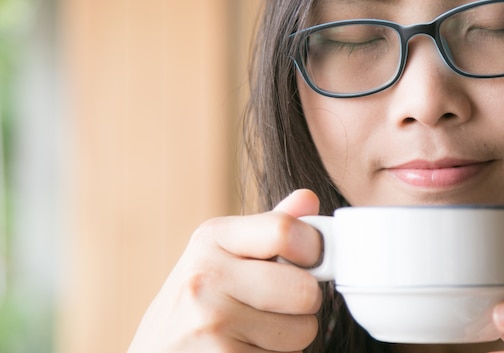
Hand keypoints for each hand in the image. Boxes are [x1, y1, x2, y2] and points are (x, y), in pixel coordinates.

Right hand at [127, 189, 323, 352]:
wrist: (155, 350)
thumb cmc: (197, 300)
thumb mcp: (222, 253)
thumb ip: (269, 229)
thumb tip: (309, 199)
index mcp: (212, 238)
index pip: (285, 231)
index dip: (314, 248)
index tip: (312, 260)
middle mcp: (207, 276)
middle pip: (305, 289)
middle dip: (304, 303)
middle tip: (278, 304)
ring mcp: (210, 322)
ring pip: (302, 332)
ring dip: (289, 337)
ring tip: (252, 329)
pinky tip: (242, 349)